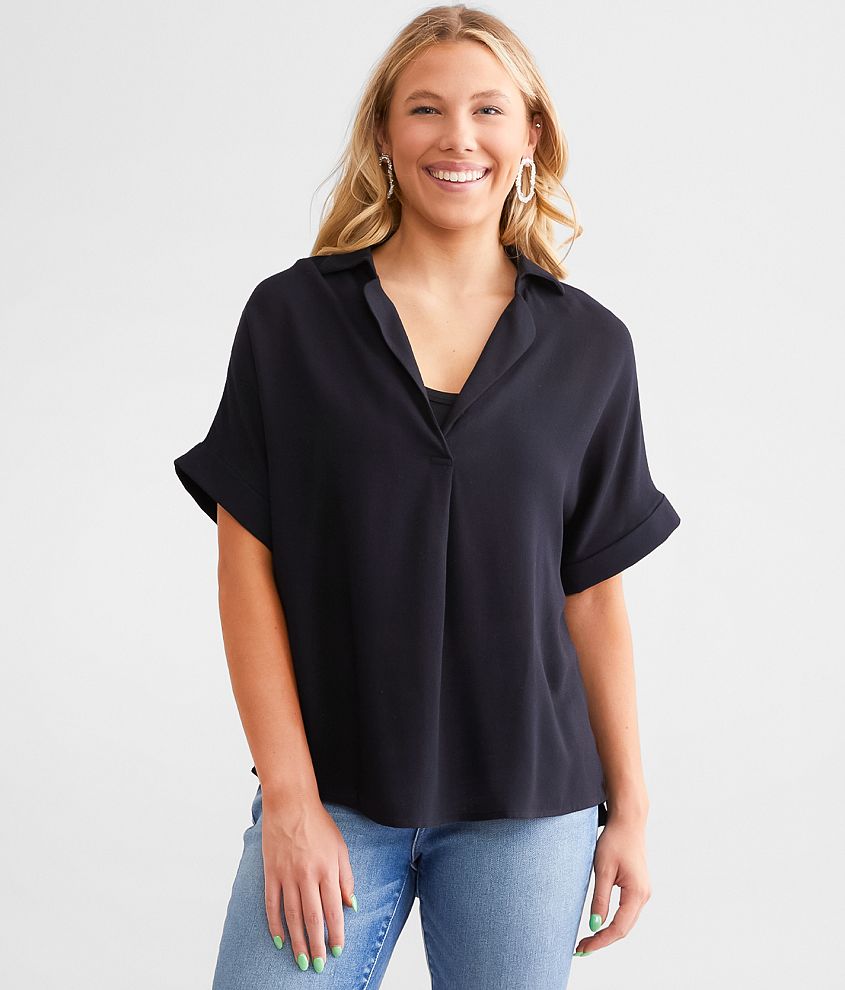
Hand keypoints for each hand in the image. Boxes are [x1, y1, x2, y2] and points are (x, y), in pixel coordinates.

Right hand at [261, 793, 356, 971]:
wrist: (290, 804)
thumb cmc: (319, 825)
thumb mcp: (340, 847)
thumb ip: (346, 877)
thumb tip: (351, 906)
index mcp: (327, 869)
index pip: (333, 909)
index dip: (336, 933)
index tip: (337, 951)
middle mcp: (307, 875)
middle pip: (312, 917)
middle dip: (317, 944)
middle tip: (318, 965)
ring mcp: (287, 875)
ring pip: (292, 915)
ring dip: (297, 941)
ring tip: (301, 960)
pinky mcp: (271, 873)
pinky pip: (272, 904)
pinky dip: (274, 924)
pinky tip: (279, 940)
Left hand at [574, 817, 650, 954]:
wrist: (628, 821)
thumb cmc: (615, 841)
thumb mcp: (603, 869)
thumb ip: (600, 899)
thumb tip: (594, 925)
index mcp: (637, 893)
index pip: (619, 928)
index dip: (600, 941)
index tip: (582, 949)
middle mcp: (644, 896)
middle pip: (624, 929)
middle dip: (602, 940)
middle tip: (580, 949)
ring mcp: (643, 893)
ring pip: (626, 922)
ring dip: (607, 933)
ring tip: (587, 940)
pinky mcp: (638, 888)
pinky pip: (626, 912)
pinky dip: (613, 922)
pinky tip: (599, 925)